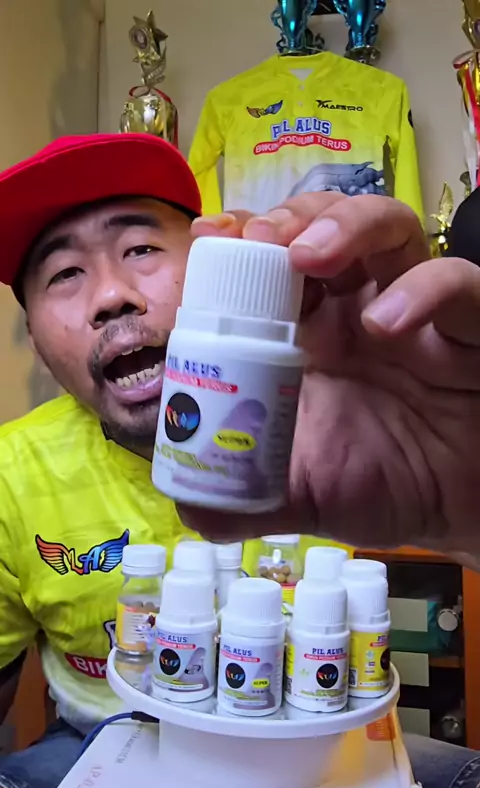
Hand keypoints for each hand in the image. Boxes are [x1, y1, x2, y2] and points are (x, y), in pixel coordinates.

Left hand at [179, 193, 479, 562]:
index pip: (275, 263)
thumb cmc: (384, 488)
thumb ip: (247, 500)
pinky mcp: (470, 333)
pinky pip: (460, 285)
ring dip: (346, 227)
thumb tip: (190, 512)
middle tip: (257, 240)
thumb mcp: (302, 497)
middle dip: (290, 220)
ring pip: (391, 230)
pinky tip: (384, 323)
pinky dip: (423, 290)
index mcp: (314, 336)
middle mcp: (362, 309)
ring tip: (308, 257)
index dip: (243, 241)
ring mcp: (419, 314)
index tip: (210, 236)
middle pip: (328, 226)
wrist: (455, 515)